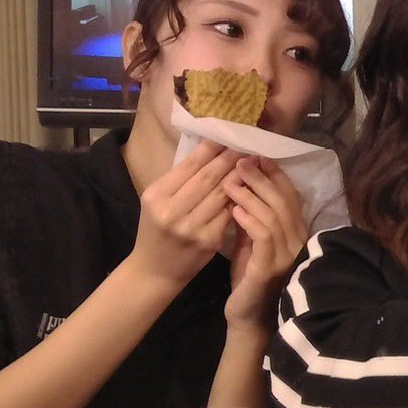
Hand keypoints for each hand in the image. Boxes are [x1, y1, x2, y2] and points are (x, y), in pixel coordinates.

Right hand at [129, 141, 237, 290]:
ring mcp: (192, 227)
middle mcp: (172, 210)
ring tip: (253, 162)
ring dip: (240, 176)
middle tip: (247, 145)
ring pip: (223, 194)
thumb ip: (179, 180)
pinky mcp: (209, 241)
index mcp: (156, 195)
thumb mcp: (157, 202)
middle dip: (231, 158)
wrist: (154, 271)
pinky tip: (251, 187)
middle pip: (209, 177)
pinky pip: (229, 213)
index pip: (190, 164)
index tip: (228, 136)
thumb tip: (210, 151)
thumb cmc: (156, 230)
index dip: (212, 148)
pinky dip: (241, 198)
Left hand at [224, 157, 311, 327]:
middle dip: (261, 178)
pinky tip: (234, 210)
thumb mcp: (251, 241)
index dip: (274, 174)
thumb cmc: (249, 277)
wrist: (248, 316)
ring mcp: (287, 254)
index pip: (289, 195)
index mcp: (294, 232)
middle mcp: (297, 240)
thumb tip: (240, 184)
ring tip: (231, 182)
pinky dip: (249, 220)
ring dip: (251, 196)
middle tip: (240, 161)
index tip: (255, 155)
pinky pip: (263, 236)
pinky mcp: (271, 267)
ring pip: (273, 214)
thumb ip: (252, 217)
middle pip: (282, 200)